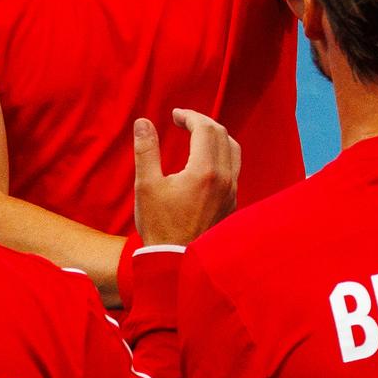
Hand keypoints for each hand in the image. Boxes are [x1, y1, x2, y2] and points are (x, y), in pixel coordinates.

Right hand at [133, 110, 240, 245]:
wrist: (177, 262)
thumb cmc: (159, 225)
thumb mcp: (146, 186)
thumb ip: (146, 150)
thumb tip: (143, 122)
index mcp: (205, 171)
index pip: (205, 128)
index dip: (189, 116)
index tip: (174, 115)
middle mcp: (225, 179)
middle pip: (221, 134)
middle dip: (202, 122)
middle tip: (182, 121)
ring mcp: (231, 192)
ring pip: (233, 150)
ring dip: (216, 136)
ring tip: (196, 135)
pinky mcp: (232, 203)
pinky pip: (234, 168)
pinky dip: (222, 154)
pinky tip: (205, 160)